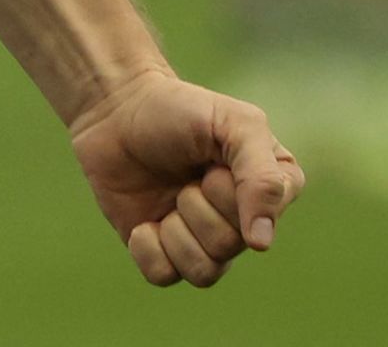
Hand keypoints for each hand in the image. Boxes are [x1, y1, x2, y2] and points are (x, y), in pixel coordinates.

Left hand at [68, 69, 303, 287]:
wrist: (115, 109)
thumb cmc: (178, 110)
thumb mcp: (233, 124)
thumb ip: (261, 176)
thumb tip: (261, 244)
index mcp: (272, 188)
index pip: (265, 222)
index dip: (229, 192)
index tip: (212, 160)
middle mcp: (243, 220)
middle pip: (230, 246)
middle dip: (197, 205)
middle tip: (185, 175)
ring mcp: (202, 237)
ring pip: (203, 272)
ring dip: (176, 230)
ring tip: (168, 196)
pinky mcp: (163, 249)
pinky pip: (164, 276)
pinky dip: (148, 248)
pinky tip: (144, 220)